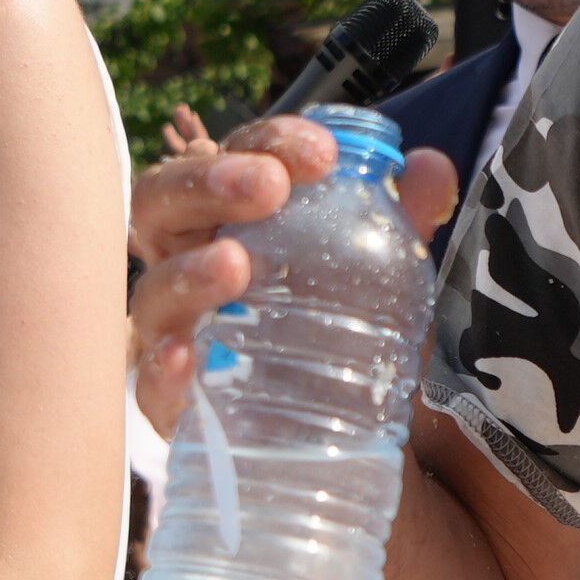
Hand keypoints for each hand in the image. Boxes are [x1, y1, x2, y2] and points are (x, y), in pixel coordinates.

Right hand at [124, 116, 453, 437]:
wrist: (337, 437)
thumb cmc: (338, 331)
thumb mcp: (381, 274)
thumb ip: (403, 220)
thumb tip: (429, 167)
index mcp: (227, 216)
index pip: (230, 156)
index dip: (268, 141)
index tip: (322, 151)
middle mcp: (186, 262)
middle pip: (162, 202)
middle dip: (209, 183)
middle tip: (270, 186)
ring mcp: (172, 331)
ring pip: (153, 290)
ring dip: (189, 272)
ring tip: (235, 264)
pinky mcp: (171, 402)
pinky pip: (150, 382)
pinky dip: (164, 364)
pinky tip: (187, 353)